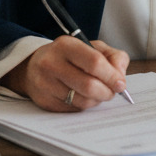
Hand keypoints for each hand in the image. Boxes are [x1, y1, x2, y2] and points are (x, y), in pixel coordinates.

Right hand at [0, 37, 128, 111]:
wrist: (34, 66)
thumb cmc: (70, 56)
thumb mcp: (92, 47)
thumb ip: (113, 57)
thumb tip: (120, 78)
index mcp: (66, 45)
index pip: (94, 62)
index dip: (112, 76)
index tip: (120, 84)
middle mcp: (51, 63)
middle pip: (89, 85)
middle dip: (107, 92)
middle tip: (112, 92)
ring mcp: (45, 83)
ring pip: (82, 101)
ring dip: (97, 100)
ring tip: (98, 93)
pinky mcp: (44, 101)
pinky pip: (73, 109)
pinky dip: (84, 105)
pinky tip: (82, 96)